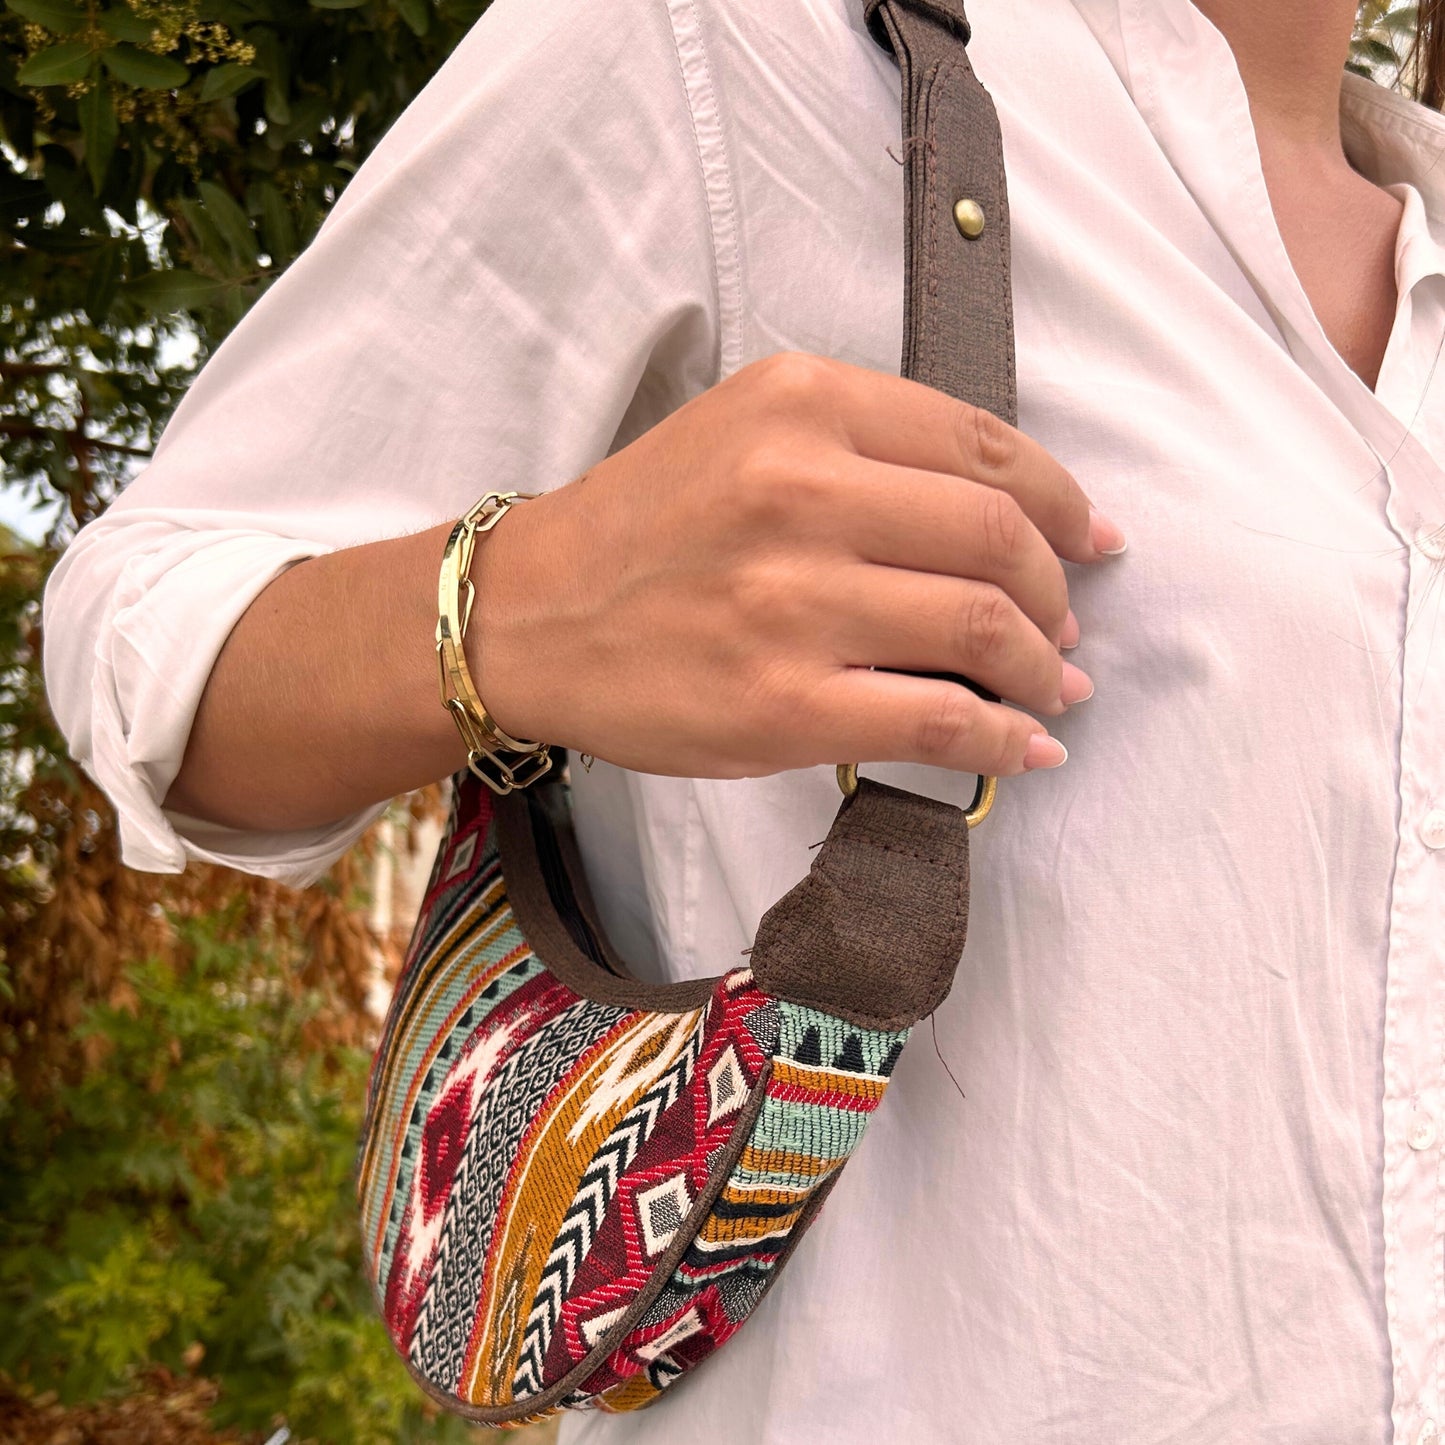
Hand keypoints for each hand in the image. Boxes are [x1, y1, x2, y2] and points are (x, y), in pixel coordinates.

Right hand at [467, 351, 1123, 781]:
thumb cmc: (642, 526)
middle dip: (1061, 592)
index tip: (1092, 539)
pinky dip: (1003, 741)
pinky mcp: (782, 705)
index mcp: (800, 403)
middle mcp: (800, 490)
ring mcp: (792, 601)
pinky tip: (1025, 750)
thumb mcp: (742, 430)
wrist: (530, 615)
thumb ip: (864, 445)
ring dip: (1046, 669)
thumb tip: (1003, 512)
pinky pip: (937, 722)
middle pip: (999, 537)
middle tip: (1067, 626)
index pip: (985, 443)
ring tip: (1054, 687)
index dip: (1063, 500)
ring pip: (984, 628)